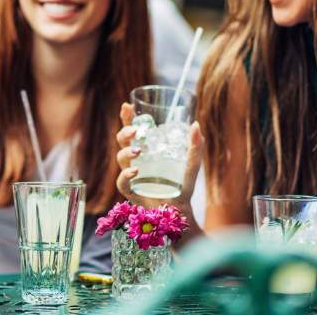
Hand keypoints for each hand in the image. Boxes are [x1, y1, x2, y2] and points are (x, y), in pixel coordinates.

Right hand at [114, 103, 203, 222]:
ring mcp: (131, 175)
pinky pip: (122, 181)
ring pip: (120, 158)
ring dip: (126, 152)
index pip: (133, 131)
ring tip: (138, 151)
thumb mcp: (192, 164)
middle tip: (135, 131)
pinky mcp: (130, 191)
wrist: (180, 210)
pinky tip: (135, 172)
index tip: (127, 106)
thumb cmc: (182, 185)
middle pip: (122, 141)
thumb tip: (195, 124)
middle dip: (125, 132)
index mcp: (146, 150)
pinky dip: (126, 175)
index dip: (127, 118)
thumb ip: (195, 146)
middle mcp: (135, 160)